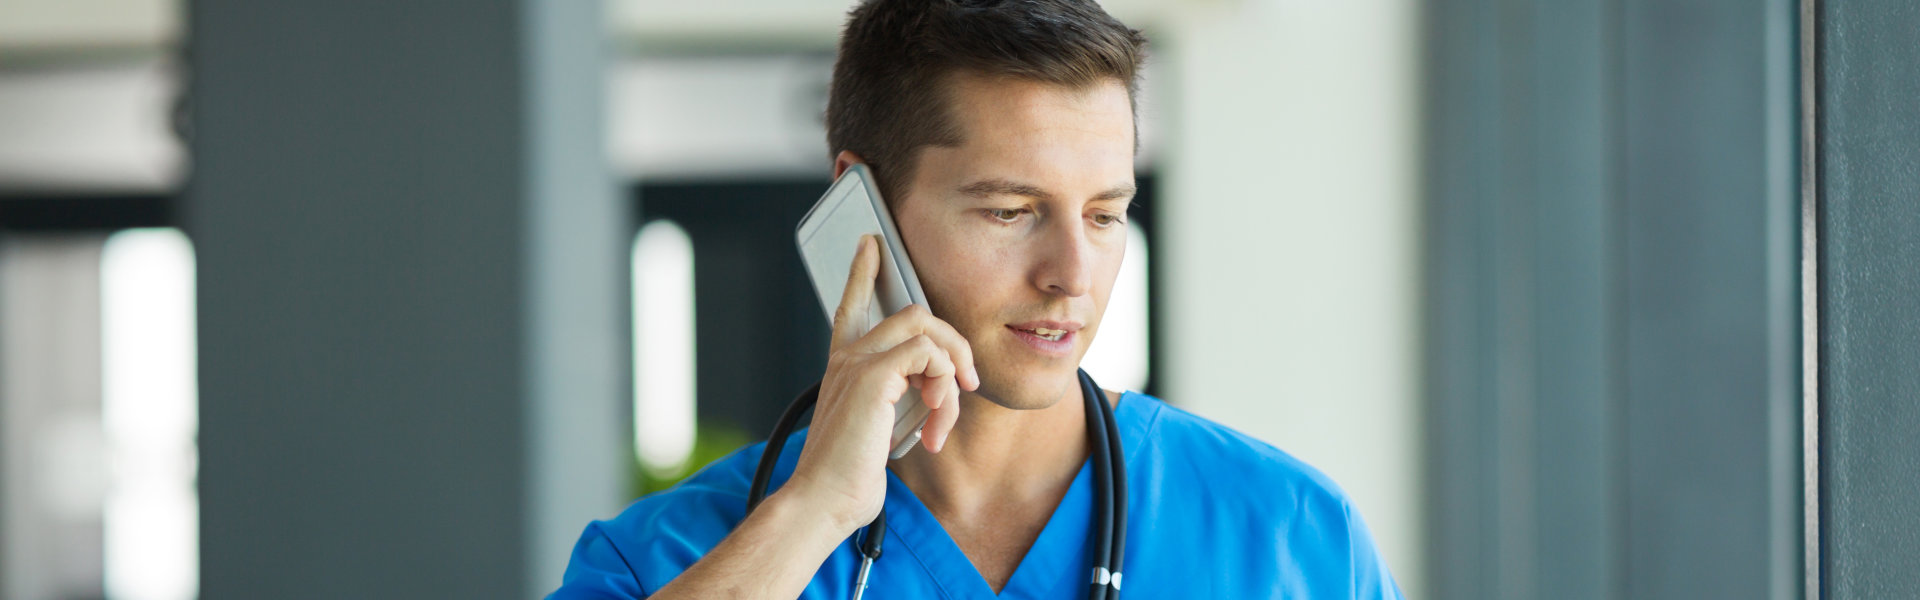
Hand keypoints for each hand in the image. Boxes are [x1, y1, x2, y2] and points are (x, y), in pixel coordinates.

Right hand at [781, 235, 978, 534]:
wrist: (823, 500)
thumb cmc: (848, 475)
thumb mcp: (880, 428)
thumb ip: (901, 400)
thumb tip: (938, 389)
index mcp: (844, 367)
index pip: (850, 307)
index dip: (861, 272)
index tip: (870, 245)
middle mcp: (848, 358)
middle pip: (913, 314)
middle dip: (954, 344)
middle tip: (966, 385)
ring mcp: (858, 363)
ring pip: (927, 330)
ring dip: (952, 377)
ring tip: (942, 422)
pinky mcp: (872, 376)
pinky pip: (929, 355)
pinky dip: (945, 389)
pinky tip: (934, 426)